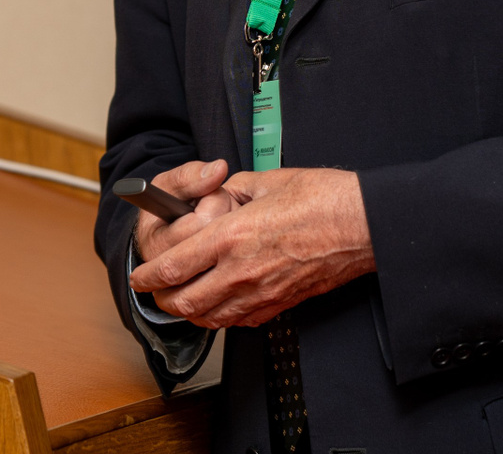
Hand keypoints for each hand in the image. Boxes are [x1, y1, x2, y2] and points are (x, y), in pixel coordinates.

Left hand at [129, 167, 374, 328]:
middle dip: (160, 299)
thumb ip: (233, 190)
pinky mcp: (279, 305)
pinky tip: (220, 302)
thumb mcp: (267, 181)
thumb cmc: (323, 199)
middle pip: (182, 302)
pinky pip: (237, 321)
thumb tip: (217, 195)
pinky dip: (220, 316)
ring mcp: (260, 293)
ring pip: (207, 318)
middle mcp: (240, 271)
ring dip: (188, 311)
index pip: (173, 267)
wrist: (364, 226)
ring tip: (183, 297)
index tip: (139, 275)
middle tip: (155, 288)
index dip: (147, 275)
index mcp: (231, 236)